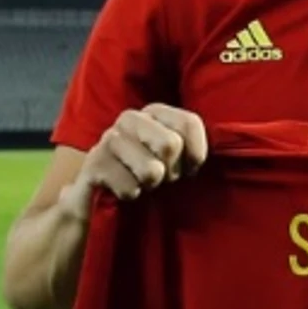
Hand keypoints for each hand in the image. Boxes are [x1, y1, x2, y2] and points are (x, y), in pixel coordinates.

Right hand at [60, 104, 208, 212]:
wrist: (97, 198)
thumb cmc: (146, 175)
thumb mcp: (175, 158)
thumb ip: (194, 148)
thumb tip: (214, 152)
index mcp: (155, 111)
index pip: (189, 122)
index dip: (196, 154)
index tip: (190, 169)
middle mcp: (130, 118)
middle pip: (170, 144)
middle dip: (172, 172)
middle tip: (163, 177)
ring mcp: (109, 139)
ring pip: (151, 170)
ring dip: (151, 186)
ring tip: (143, 183)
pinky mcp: (93, 164)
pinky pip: (130, 188)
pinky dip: (132, 196)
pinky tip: (123, 190)